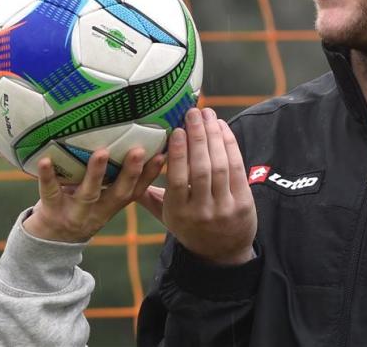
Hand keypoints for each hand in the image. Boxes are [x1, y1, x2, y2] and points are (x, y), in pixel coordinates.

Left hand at [22, 147, 164, 242]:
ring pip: (89, 193)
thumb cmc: (76, 209)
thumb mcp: (98, 200)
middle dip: (130, 172)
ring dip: (96, 173)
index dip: (150, 175)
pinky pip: (50, 192)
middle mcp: (98, 211)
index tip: (163, 155)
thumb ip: (109, 180)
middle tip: (139, 150)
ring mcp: (75, 213)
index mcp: (111, 206)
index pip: (136, 190)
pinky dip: (48, 176)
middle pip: (118, 193)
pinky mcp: (52, 211)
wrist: (48, 244)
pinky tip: (46, 160)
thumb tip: (124, 141)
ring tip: (101, 153)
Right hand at [138, 108, 256, 264]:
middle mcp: (201, 211)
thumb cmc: (189, 228)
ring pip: (220, 166)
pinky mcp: (243, 203)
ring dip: (214, 137)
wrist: (222, 254)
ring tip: (208, 115)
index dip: (178, 153)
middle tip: (193, 113)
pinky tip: (222, 129)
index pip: (177, 180)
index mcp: (177, 213)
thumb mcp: (166, 217)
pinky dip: (230, 146)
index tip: (176, 129)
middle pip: (201, 169)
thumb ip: (148, 195)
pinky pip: (237, 169)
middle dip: (198, 137)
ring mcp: (224, 207)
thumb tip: (123, 174)